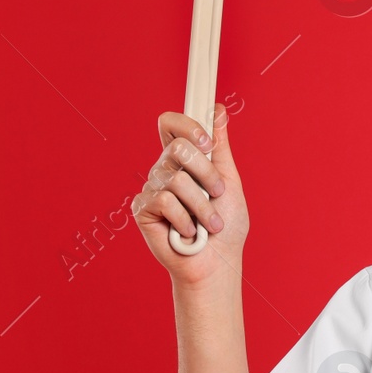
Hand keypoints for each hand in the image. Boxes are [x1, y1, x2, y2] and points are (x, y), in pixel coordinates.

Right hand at [133, 103, 249, 285]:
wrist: (218, 263)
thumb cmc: (226, 226)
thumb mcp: (229, 181)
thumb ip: (221, 147)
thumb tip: (219, 109)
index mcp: (185, 159)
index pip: (171, 125)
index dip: (187, 126)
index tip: (207, 143)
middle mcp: (165, 169)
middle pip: (177, 148)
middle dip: (206, 173)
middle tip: (218, 194)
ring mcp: (152, 188)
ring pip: (177, 179)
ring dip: (203, 206)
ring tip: (208, 224)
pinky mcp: (142, 209)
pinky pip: (165, 201)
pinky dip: (185, 220)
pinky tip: (188, 233)